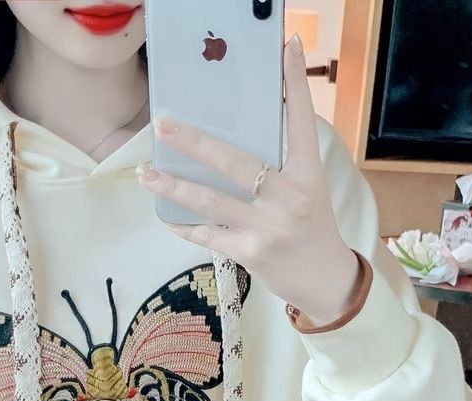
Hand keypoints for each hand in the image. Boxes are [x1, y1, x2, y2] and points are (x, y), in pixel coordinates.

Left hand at [137, 33, 361, 326]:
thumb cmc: (313, 231)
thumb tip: (239, 144)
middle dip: (196, 143)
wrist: (325, 282)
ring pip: (212, 200)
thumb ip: (283, 168)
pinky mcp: (249, 252)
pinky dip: (185, 227)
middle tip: (164, 126)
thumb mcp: (309, 192)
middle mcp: (288, 197)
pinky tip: (167, 217)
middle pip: (236, 162)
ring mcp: (267, 226)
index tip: (286, 47)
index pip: (302, 122)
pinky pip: (207, 235)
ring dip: (174, 187)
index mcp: (308, 175)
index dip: (295, 84)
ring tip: (147, 174)